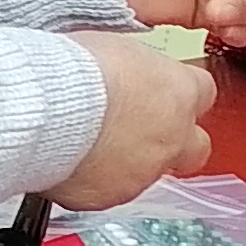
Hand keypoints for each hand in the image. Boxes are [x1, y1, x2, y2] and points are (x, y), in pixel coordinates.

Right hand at [51, 34, 214, 209]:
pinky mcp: (108, 196)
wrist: (42, 108)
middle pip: (197, 147)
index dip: (180, 93)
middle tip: (145, 130)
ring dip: (129, 160)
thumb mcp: (116, 48)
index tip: (163, 92)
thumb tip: (129, 72)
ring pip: (149, 173)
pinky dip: (94, 179)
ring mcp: (143, 172)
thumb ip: (136, 70)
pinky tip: (72, 160)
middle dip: (176, 141)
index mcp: (178, 92)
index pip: (203, 93)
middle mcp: (171, 137)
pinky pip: (108, 191)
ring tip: (91, 142)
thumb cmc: (72, 70)